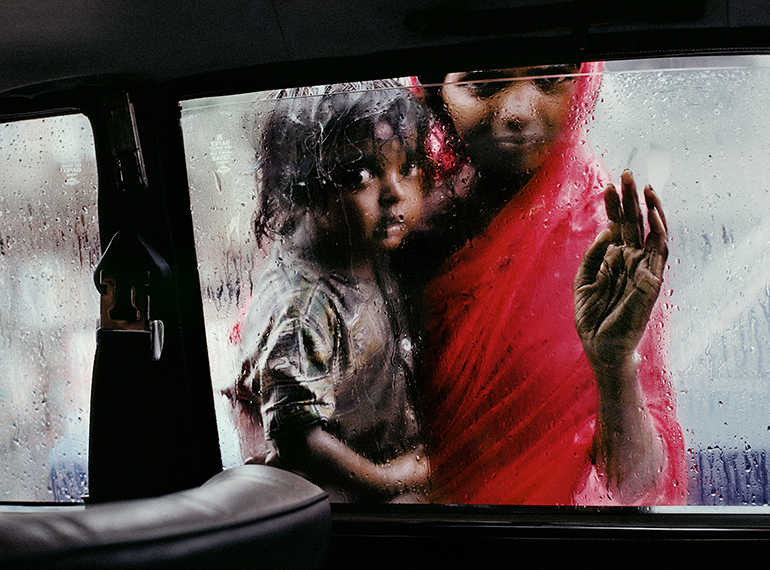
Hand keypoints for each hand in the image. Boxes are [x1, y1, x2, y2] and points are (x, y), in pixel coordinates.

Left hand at [574, 171, 667, 368]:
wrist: (599, 344)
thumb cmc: (592, 315)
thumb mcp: (583, 280)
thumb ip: (593, 255)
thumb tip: (608, 231)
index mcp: (615, 258)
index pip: (618, 225)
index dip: (614, 206)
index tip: (608, 185)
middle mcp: (632, 259)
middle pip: (635, 223)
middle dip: (631, 198)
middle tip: (627, 173)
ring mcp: (644, 269)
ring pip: (653, 232)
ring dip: (651, 209)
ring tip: (645, 187)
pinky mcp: (652, 281)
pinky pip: (660, 253)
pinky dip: (660, 233)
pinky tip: (655, 215)